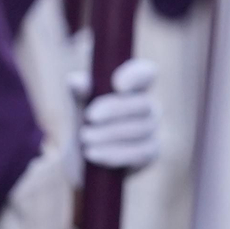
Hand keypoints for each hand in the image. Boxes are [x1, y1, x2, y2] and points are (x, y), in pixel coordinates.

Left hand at [67, 57, 160, 183]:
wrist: (84, 155)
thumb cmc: (86, 121)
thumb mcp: (78, 104)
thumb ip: (78, 91)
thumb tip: (77, 82)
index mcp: (134, 87)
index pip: (146, 73)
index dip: (137, 76)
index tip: (116, 85)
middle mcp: (149, 106)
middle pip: (143, 103)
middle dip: (114, 109)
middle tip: (88, 117)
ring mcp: (153, 130)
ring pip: (140, 129)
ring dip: (108, 134)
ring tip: (84, 138)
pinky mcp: (151, 152)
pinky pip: (139, 153)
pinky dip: (113, 153)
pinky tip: (92, 153)